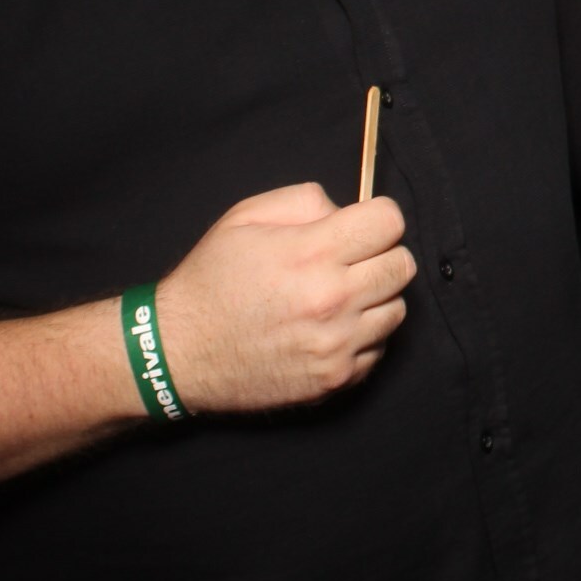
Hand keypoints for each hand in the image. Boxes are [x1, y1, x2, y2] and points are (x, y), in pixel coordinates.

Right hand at [151, 184, 415, 412]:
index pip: (390, 222)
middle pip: (403, 265)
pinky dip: (362, 337)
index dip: (377, 217)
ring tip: (338, 297)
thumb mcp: (246, 217)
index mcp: (313, 253)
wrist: (177, 353)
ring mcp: (337, 344)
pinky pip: (378, 350)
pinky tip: (329, 329)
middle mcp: (333, 300)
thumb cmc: (210, 281)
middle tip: (352, 260)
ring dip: (375, 298)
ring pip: (397, 310)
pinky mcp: (334, 379)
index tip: (361, 226)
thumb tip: (348, 212)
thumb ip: (307, 201)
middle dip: (382, 255)